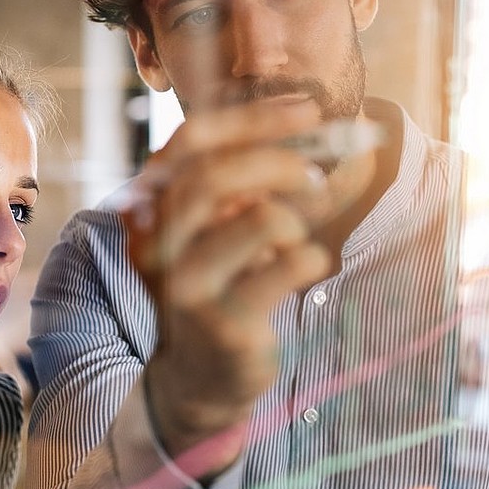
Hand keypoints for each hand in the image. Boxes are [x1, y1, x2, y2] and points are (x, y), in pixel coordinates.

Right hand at [120, 100, 332, 476]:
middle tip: (316, 174)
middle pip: (215, 176)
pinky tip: (304, 267)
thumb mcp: (223, 227)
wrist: (199, 377)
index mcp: (153, 207)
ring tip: (297, 235)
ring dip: (294, 217)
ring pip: (257, 218)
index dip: (251, 120)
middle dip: (279, 162)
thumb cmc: (221, 286)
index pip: (190, 142)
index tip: (307, 111)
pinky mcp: (221, 321)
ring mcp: (185, 284)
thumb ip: (256, 180)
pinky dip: (309, 257)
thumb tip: (334, 130)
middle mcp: (157, 243)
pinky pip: (285, 266)